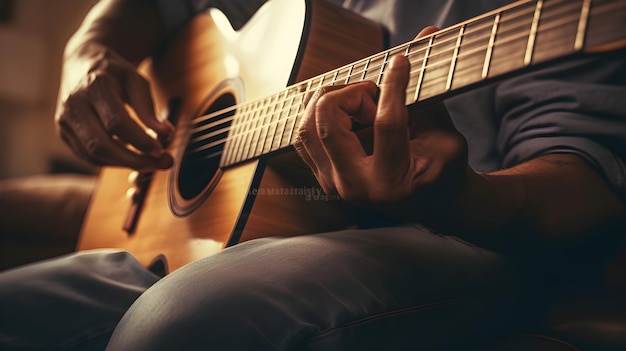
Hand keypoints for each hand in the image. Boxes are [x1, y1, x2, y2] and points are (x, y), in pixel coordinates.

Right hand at [55, 43, 173, 170]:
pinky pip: (88, 156)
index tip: (160, 150)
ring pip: (93, 155)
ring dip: (123, 164)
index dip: (140, 141)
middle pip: (100, 144)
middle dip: (132, 160)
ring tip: (149, 163)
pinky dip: (112, 162)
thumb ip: (148, 106)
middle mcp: (73, 105)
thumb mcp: (135, 79)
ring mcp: (65, 121)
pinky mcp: (64, 133)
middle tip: (158, 164)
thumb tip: (165, 132)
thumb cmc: (113, 72)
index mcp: (93, 87)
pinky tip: (130, 158)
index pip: (116, 123)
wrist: (81, 64)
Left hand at [294, 42, 467, 218]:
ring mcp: (331, 183)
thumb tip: (426, 34)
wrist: (428, 200)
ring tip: (363, 108)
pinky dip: (322, 113)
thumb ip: (429, 89)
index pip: (385, 123)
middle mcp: (354, 187)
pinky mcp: (320, 175)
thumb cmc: (440, 169)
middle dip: (352, 94)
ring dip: (335, 102)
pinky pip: (304, 133)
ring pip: (308, 124)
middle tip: (375, 97)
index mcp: (391, 183)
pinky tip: (348, 114)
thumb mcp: (445, 135)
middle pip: (327, 120)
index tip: (400, 61)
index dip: (393, 84)